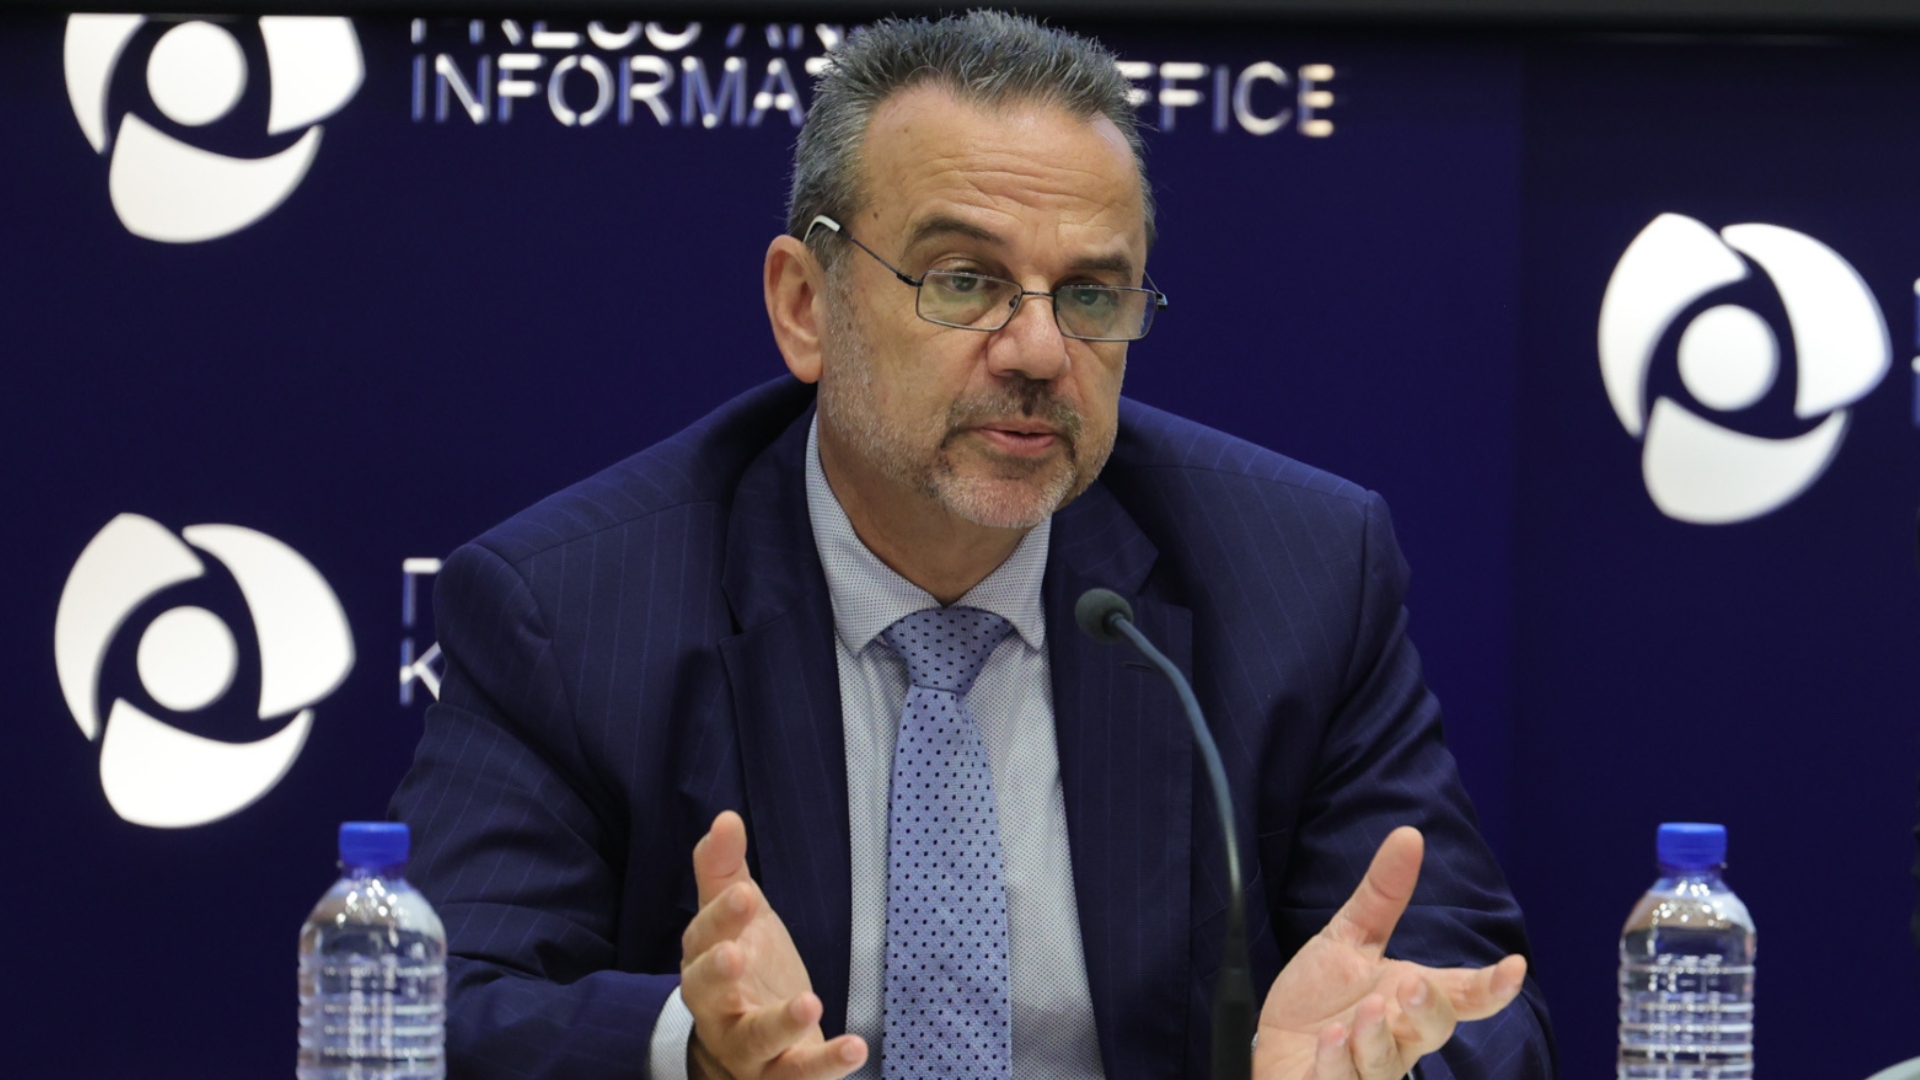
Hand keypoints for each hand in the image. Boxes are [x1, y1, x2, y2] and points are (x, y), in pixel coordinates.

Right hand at [680, 811, 868, 1079]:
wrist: (748, 1044)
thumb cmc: (744, 966)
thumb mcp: (735, 916)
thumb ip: (724, 869)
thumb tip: (726, 817)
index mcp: (703, 963)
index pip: (702, 938)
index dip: (720, 918)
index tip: (744, 893)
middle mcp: (717, 1010)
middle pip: (706, 995)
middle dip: (717, 974)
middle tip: (735, 953)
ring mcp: (747, 1049)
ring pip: (752, 1042)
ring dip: (779, 1024)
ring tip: (809, 1002)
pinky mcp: (781, 1075)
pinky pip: (799, 1076)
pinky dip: (826, 1066)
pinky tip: (856, 1046)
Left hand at [1253, 827, 1527, 1079]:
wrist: (1276, 1049)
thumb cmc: (1319, 1000)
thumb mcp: (1347, 939)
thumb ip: (1381, 895)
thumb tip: (1409, 834)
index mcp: (1409, 1000)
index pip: (1463, 995)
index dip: (1492, 987)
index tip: (1514, 968)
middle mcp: (1398, 1039)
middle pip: (1432, 1030)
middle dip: (1428, 1009)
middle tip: (1413, 983)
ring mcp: (1368, 1070)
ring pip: (1388, 1063)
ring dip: (1376, 1038)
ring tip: (1362, 1013)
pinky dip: (1337, 1064)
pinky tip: (1328, 1041)